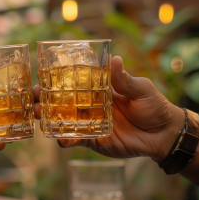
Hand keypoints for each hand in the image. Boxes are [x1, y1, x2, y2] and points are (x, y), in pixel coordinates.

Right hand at [32, 56, 184, 161]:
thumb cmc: (154, 107)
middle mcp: (90, 106)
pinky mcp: (93, 141)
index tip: (42, 77)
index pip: (73, 83)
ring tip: (39, 115)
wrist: (164, 136)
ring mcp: (90, 124)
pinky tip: (61, 138)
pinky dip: (66, 139)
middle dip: (46, 100)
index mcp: (98, 90)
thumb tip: (114, 59)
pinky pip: (76, 140)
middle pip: (63, 102)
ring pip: (64, 121)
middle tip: (34, 98)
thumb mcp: (142, 89)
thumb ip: (125, 79)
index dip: (57, 81)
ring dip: (49, 118)